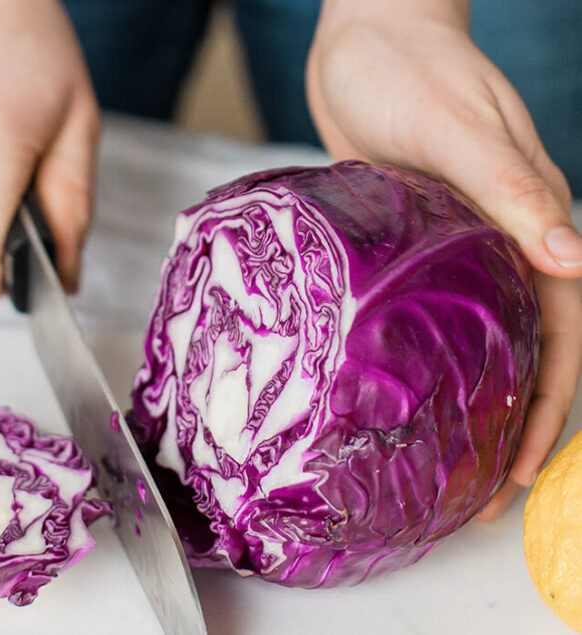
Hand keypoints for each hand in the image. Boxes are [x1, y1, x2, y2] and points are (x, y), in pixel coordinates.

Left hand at [307, 0, 581, 518]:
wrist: (365, 38)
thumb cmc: (410, 69)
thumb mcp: (458, 124)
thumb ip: (509, 187)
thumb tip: (571, 255)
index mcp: (530, 219)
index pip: (562, 332)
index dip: (551, 407)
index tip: (524, 472)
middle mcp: (501, 240)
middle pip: (526, 351)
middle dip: (513, 427)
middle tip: (479, 497)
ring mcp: (456, 245)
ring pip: (480, 339)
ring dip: (472, 404)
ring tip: (443, 467)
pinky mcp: (411, 243)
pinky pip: (429, 313)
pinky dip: (424, 359)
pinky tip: (397, 394)